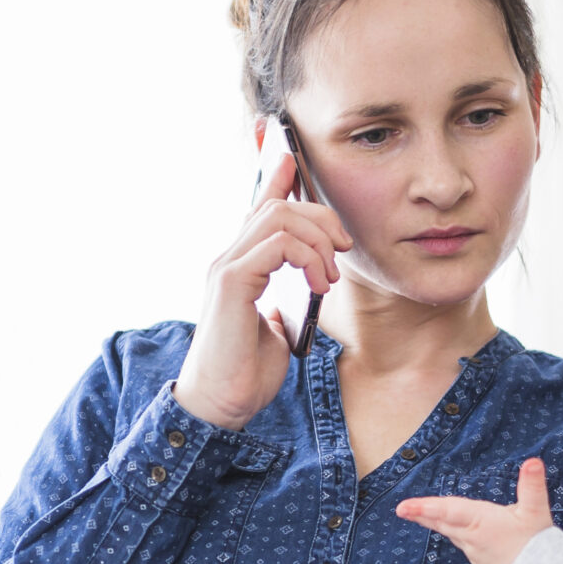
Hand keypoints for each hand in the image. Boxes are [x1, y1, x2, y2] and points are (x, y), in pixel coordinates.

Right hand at [174, 147, 350, 431]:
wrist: (220, 407)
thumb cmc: (245, 373)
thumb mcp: (276, 327)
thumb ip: (284, 301)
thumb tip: (303, 291)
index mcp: (239, 266)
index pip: (258, 209)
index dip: (276, 177)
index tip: (293, 157)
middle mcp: (228, 259)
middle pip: (278, 207)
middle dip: (320, 219)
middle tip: (342, 252)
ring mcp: (226, 268)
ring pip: (278, 218)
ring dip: (317, 241)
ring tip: (329, 277)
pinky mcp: (231, 283)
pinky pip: (276, 245)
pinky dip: (307, 258)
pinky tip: (318, 284)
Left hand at [396, 457, 552, 563]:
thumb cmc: (537, 548)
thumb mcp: (537, 513)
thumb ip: (532, 486)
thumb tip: (533, 461)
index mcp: (482, 522)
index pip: (449, 511)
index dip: (426, 507)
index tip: (405, 507)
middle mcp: (473, 537)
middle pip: (443, 522)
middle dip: (421, 514)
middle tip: (401, 510)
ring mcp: (475, 552)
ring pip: (450, 533)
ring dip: (433, 522)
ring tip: (417, 515)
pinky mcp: (482, 562)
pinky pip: (461, 542)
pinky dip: (451, 533)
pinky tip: (450, 531)